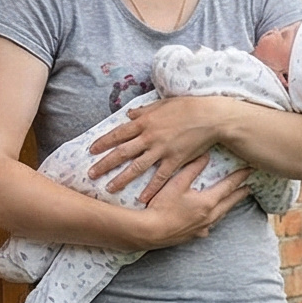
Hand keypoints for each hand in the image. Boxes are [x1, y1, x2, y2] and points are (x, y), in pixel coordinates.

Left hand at [90, 96, 244, 195]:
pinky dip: (151, 188)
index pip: (118, 133)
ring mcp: (161, 150)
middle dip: (104, 163)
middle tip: (90, 173)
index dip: (103, 142)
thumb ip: (144, 110)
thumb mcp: (163, 104)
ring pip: (137, 167)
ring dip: (121, 178)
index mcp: (145, 122)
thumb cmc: (188, 106)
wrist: (210, 117)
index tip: (91, 150)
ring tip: (109, 188)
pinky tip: (142, 198)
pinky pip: (160, 177)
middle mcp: (149, 137)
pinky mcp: (174, 160)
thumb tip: (129, 114)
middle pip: (122, 152)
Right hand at [128, 161, 250, 248]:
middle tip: (248, 188)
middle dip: (239, 194)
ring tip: (232, 201)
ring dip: (227, 207)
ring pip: (220, 216)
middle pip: (229, 203)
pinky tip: (209, 220)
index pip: (229, 187)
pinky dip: (213, 220)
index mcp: (208, 202)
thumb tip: (205, 155)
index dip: (239, 177)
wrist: (149, 232)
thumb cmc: (161, 206)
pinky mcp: (193, 236)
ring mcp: (202, 228)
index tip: (250, 171)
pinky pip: (208, 227)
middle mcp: (209, 217)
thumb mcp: (176, 183)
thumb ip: (192, 169)